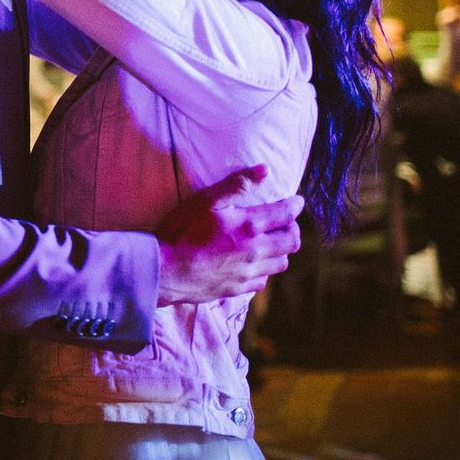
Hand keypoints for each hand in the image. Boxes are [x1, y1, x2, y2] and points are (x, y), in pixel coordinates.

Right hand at [155, 165, 302, 304]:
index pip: (285, 215)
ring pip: (280, 263)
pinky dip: (263, 270)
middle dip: (292, 230)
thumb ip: (235, 185)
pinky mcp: (236, 289)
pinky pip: (262, 281)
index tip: (296, 201)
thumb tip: (264, 171)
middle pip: (291, 242)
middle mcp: (255, 251)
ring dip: (280, 251)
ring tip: (270, 243)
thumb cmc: (181, 231)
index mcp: (249, 226)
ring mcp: (247, 273)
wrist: (163, 270)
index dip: (294, 206)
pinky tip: (252, 264)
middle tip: (285, 223)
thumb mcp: (204, 200)